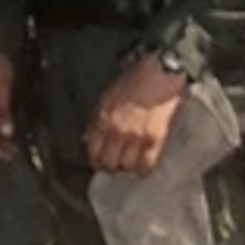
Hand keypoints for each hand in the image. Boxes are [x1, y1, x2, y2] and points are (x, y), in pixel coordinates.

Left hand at [85, 53, 186, 173]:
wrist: (157, 76)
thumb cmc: (131, 84)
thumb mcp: (105, 98)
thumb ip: (96, 120)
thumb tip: (87, 139)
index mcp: (102, 119)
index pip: (93, 152)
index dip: (95, 160)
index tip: (97, 161)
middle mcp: (117, 131)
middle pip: (108, 163)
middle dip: (108, 167)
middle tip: (112, 165)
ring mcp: (136, 137)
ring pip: (127, 166)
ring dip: (126, 167)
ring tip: (128, 162)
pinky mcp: (155, 139)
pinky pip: (147, 164)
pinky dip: (143, 168)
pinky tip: (141, 164)